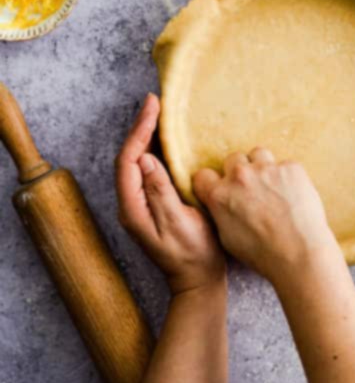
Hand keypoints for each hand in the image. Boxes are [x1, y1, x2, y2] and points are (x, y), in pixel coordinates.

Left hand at [116, 94, 225, 294]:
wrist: (198, 282)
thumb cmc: (194, 255)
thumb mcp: (180, 223)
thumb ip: (161, 191)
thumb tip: (146, 160)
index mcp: (133, 209)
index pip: (128, 161)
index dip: (139, 130)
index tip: (153, 106)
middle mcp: (131, 204)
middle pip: (129, 158)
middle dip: (141, 127)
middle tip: (155, 101)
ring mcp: (141, 204)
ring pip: (137, 162)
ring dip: (147, 135)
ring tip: (159, 112)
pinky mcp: (153, 203)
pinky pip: (149, 170)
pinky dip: (156, 149)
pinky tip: (166, 138)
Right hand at [193, 149, 338, 287]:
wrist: (300, 254)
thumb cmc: (263, 253)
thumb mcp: (227, 238)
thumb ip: (220, 211)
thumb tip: (220, 201)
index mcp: (219, 195)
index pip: (203, 175)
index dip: (211, 182)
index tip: (220, 188)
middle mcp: (240, 176)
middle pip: (233, 159)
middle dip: (239, 172)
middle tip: (251, 190)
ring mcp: (266, 169)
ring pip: (259, 155)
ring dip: (262, 167)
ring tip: (272, 188)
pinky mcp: (291, 167)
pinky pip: (285, 165)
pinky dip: (287, 177)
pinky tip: (292, 195)